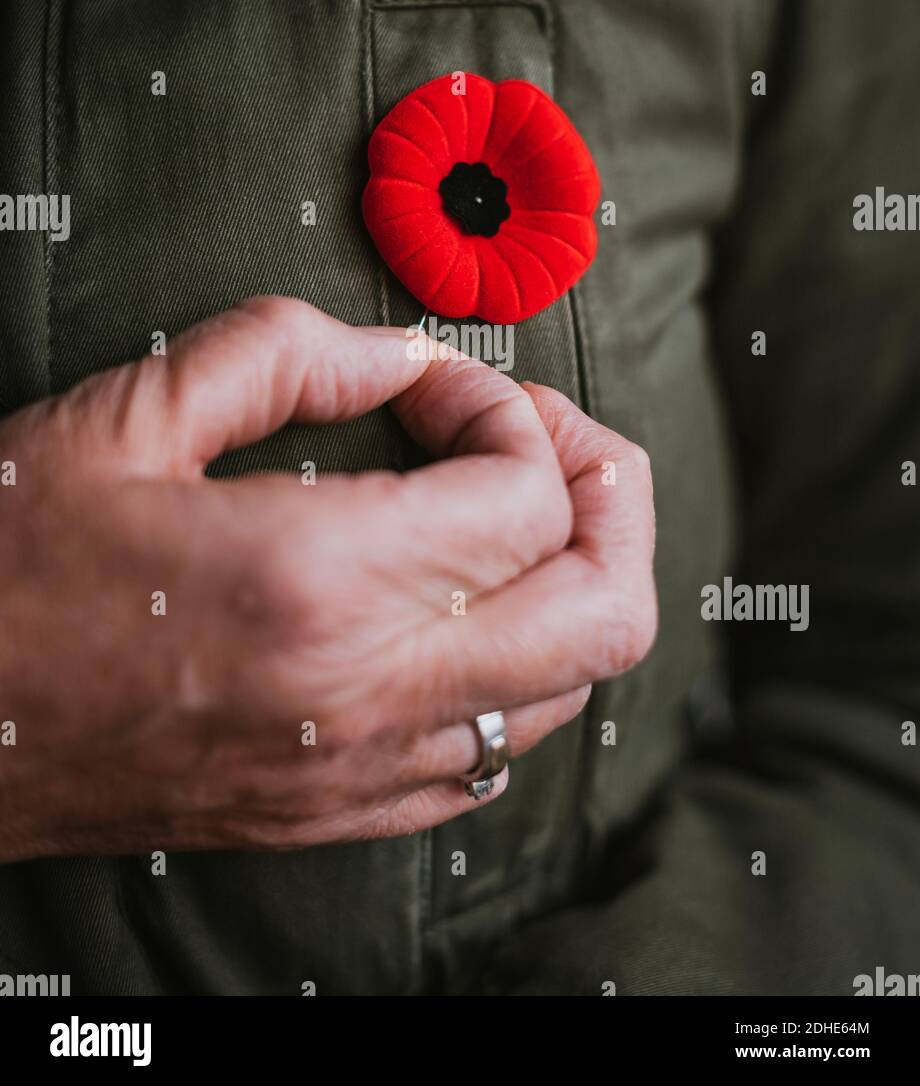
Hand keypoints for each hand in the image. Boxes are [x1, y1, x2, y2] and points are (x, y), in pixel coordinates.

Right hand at [0, 298, 655, 859]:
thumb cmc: (5, 566)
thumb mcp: (128, 416)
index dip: (509, 413)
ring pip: (572, 694)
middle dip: (611, 502)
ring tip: (502, 516)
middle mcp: (364, 695)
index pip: (527, 497)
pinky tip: (452, 613)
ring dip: (573, 586)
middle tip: (540, 443)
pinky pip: (497, 756)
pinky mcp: (338, 816)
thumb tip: (402, 354)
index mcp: (314, 580)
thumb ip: (286, 352)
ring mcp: (360, 773)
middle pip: (606, 612)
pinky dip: (516, 669)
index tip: (438, 388)